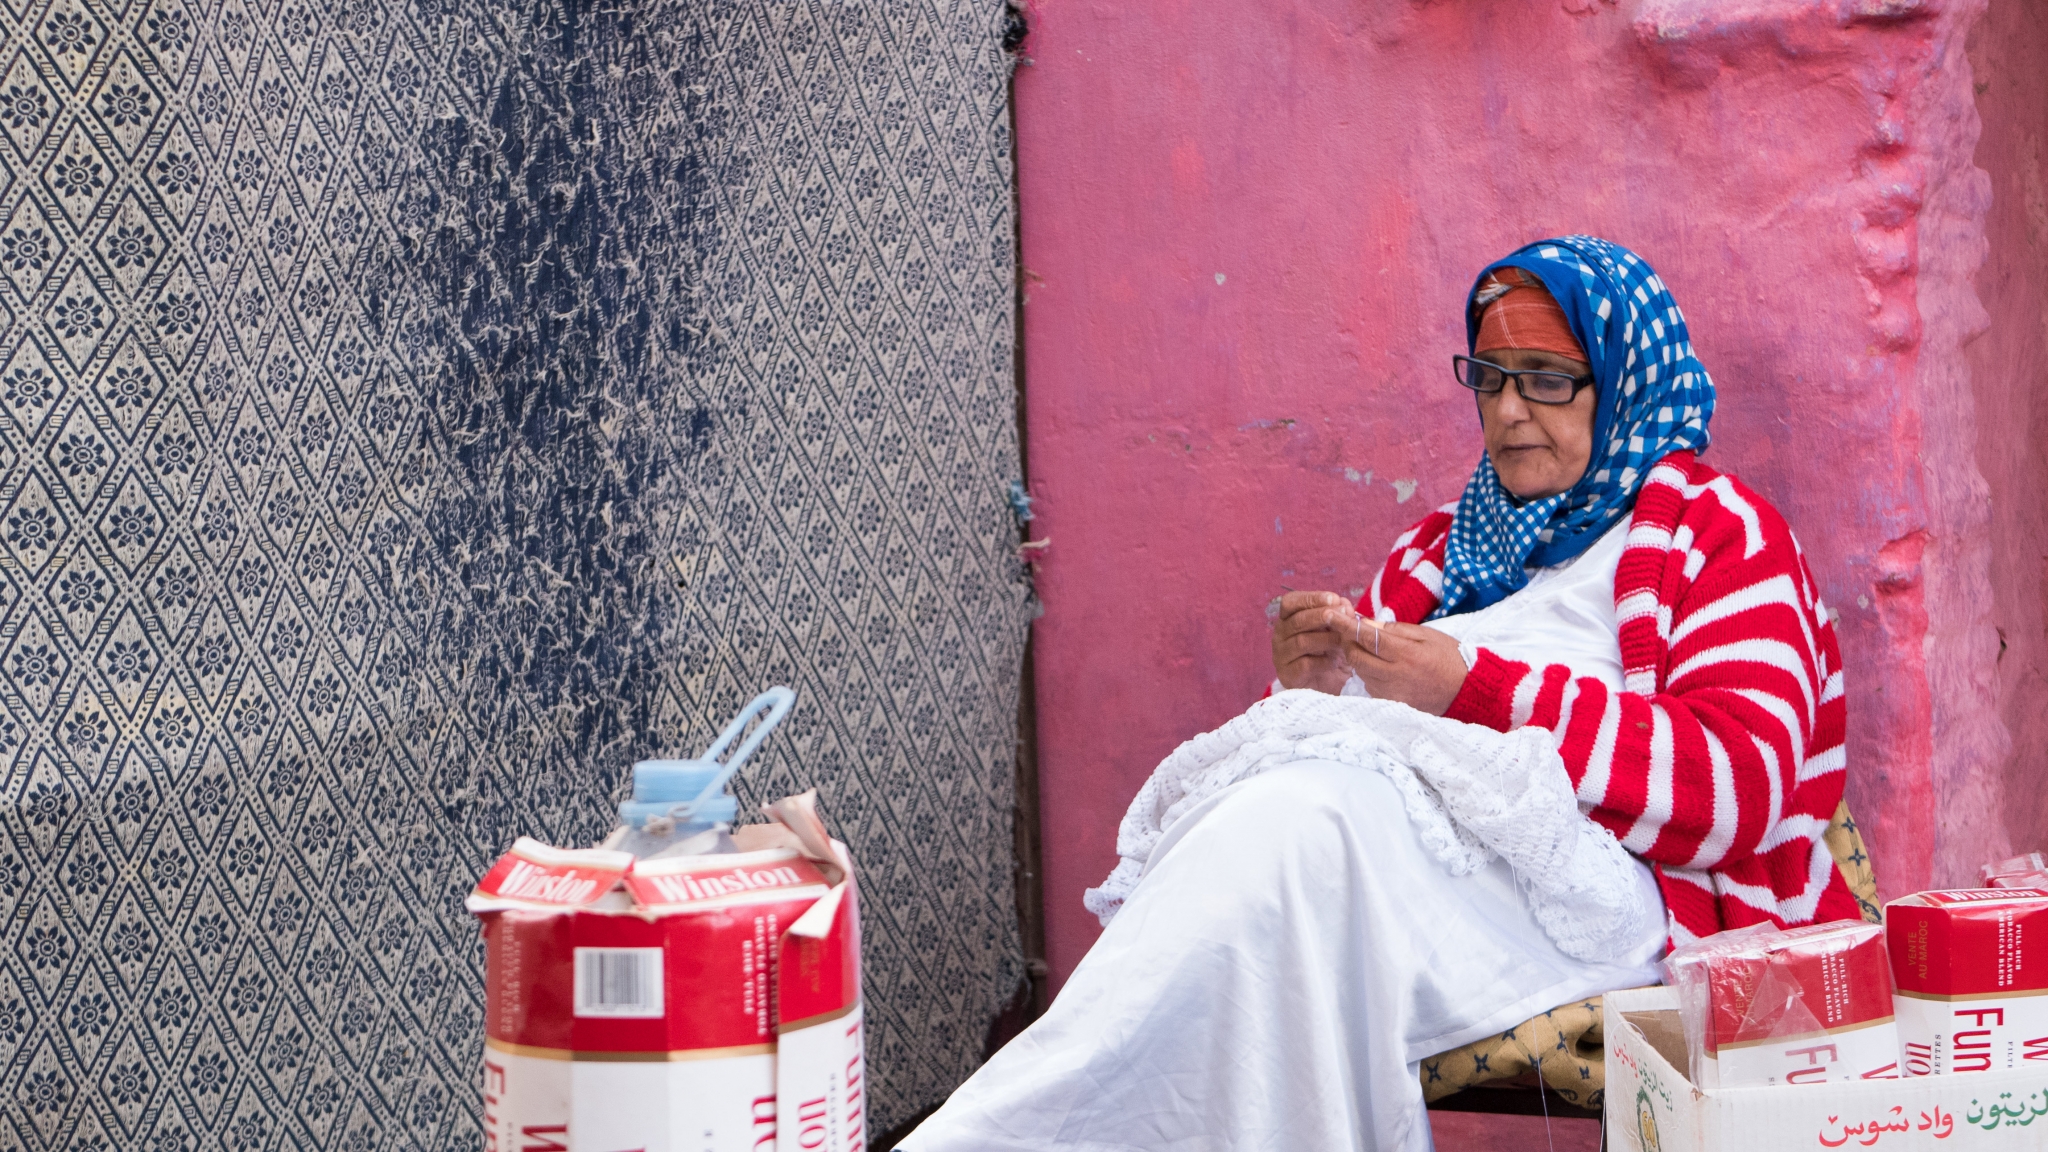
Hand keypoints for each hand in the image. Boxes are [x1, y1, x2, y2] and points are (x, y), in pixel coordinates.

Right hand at [1270, 591, 1356, 694]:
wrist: (1330, 685)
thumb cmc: (1331, 652)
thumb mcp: (1338, 630)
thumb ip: (1340, 615)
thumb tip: (1344, 603)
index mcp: (1289, 619)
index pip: (1290, 602)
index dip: (1311, 598)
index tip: (1334, 598)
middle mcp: (1280, 635)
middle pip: (1297, 621)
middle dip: (1321, 616)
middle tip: (1342, 616)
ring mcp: (1281, 656)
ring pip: (1301, 642)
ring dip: (1326, 639)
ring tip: (1343, 641)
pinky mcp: (1287, 675)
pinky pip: (1305, 664)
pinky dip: (1324, 661)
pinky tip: (1335, 662)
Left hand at [1341, 617, 1468, 715]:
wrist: (1465, 691)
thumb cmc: (1447, 657)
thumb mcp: (1426, 635)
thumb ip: (1394, 630)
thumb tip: (1366, 625)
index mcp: (1406, 654)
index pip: (1366, 637)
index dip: (1345, 625)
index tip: (1330, 615)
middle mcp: (1395, 676)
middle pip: (1356, 657)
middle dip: (1347, 642)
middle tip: (1349, 631)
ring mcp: (1391, 693)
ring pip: (1360, 672)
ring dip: (1358, 657)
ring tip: (1368, 648)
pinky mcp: (1391, 704)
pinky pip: (1370, 685)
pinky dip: (1368, 673)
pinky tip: (1380, 666)